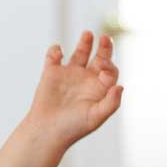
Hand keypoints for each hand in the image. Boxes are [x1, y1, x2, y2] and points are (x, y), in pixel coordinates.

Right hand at [27, 31, 122, 145]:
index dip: (110, 65)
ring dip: (85, 42)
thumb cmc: (73, 127)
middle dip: (105, 47)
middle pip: (99, 57)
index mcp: (99, 88)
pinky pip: (54, 56)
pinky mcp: (51, 73)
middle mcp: (86, 79)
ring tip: (88, 34)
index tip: (104, 67)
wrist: (47, 132)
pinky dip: (55, 50)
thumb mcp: (96, 117)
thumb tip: (120, 86)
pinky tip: (58, 53)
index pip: (110, 70)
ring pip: (80, 52)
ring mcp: (69, 74)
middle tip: (105, 38)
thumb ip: (111, 103)